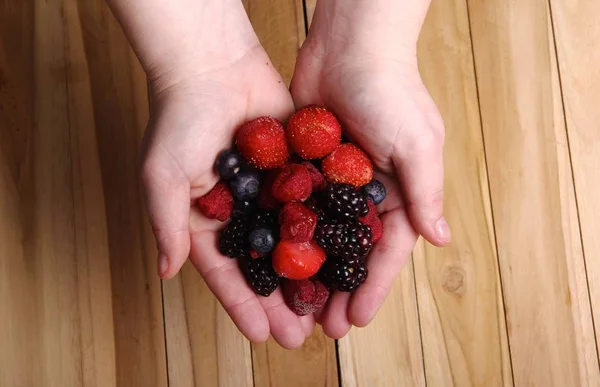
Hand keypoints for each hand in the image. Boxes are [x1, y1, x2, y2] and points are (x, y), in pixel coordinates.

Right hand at [123, 1, 313, 347]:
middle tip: (303, 334)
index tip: (264, 336)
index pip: (227, 272)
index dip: (245, 305)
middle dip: (283, 300)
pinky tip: (346, 257)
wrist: (214, 64)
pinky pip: (314, 203)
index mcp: (207, 218)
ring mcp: (271, 190)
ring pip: (295, 241)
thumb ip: (165, 225)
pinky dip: (328, 229)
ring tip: (329, 306)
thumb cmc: (179, 118)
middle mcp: (242, 209)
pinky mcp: (296, 168)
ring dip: (311, 274)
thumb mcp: (162, 176)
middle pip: (266, 265)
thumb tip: (165, 273)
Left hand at [290, 0, 449, 337]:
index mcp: (397, 194)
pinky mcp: (304, 167)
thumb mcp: (418, 144)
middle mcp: (365, 194)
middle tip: (322, 326)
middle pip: (349, 254)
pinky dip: (285, 235)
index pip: (385, 253)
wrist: (350, 45)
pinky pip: (294, 208)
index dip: (370, 289)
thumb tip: (441, 240)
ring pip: (319, 238)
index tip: (354, 320)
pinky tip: (271, 260)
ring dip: (308, 272)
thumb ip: (425, 193)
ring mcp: (332, 183)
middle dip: (337, 290)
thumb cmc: (392, 90)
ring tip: (294, 304)